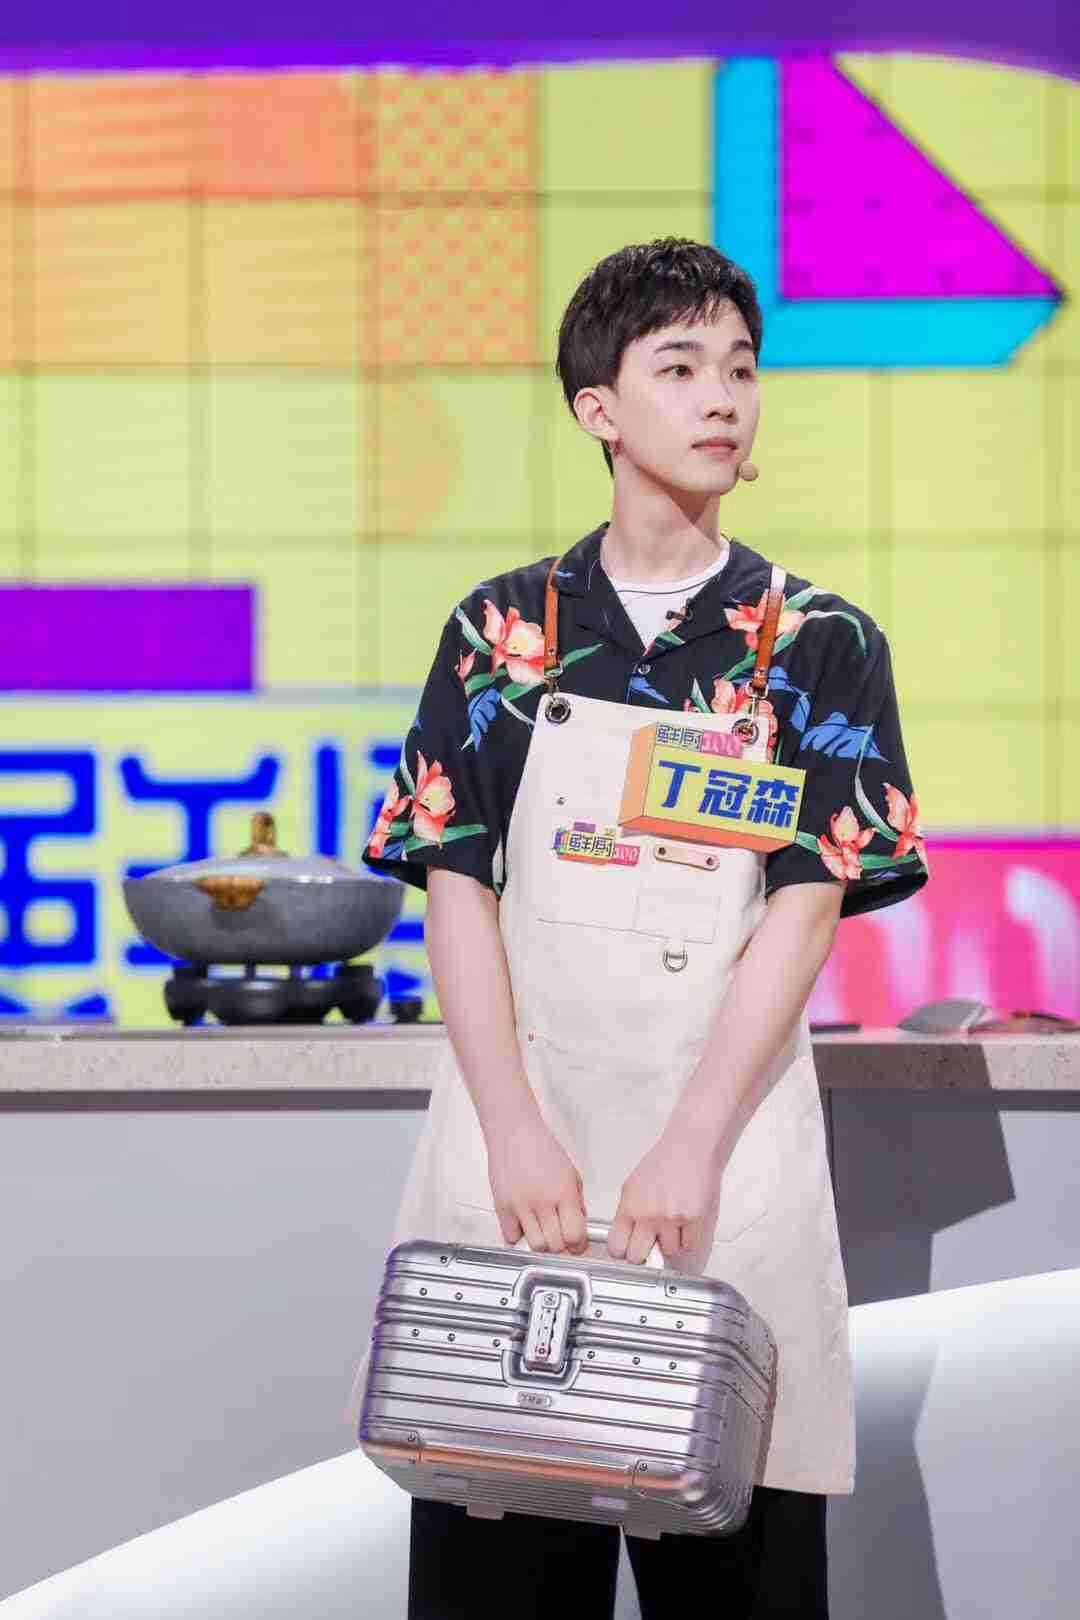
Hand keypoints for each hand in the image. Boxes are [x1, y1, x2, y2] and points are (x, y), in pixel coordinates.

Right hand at [485, 1112, 588, 1255]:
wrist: (514, 1132)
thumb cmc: (542, 1147)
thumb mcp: (571, 1172)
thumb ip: (577, 1201)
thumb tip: (580, 1225)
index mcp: (563, 1192)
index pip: (575, 1235)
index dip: (579, 1244)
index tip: (578, 1244)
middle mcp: (542, 1201)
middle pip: (556, 1245)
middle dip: (562, 1246)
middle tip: (562, 1239)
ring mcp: (520, 1206)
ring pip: (535, 1246)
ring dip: (542, 1244)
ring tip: (544, 1233)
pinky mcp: (502, 1207)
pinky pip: (511, 1237)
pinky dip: (519, 1236)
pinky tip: (525, 1225)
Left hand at [608, 1125, 723, 1266]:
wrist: (690, 1148)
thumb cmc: (664, 1163)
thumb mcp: (633, 1186)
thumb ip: (627, 1213)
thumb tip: (623, 1237)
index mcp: (630, 1205)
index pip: (616, 1246)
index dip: (621, 1251)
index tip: (625, 1249)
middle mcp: (648, 1214)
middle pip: (637, 1257)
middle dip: (643, 1253)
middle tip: (649, 1243)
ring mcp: (671, 1218)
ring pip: (667, 1252)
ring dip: (671, 1242)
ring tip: (673, 1222)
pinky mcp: (694, 1219)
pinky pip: (689, 1246)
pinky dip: (688, 1238)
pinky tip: (686, 1221)